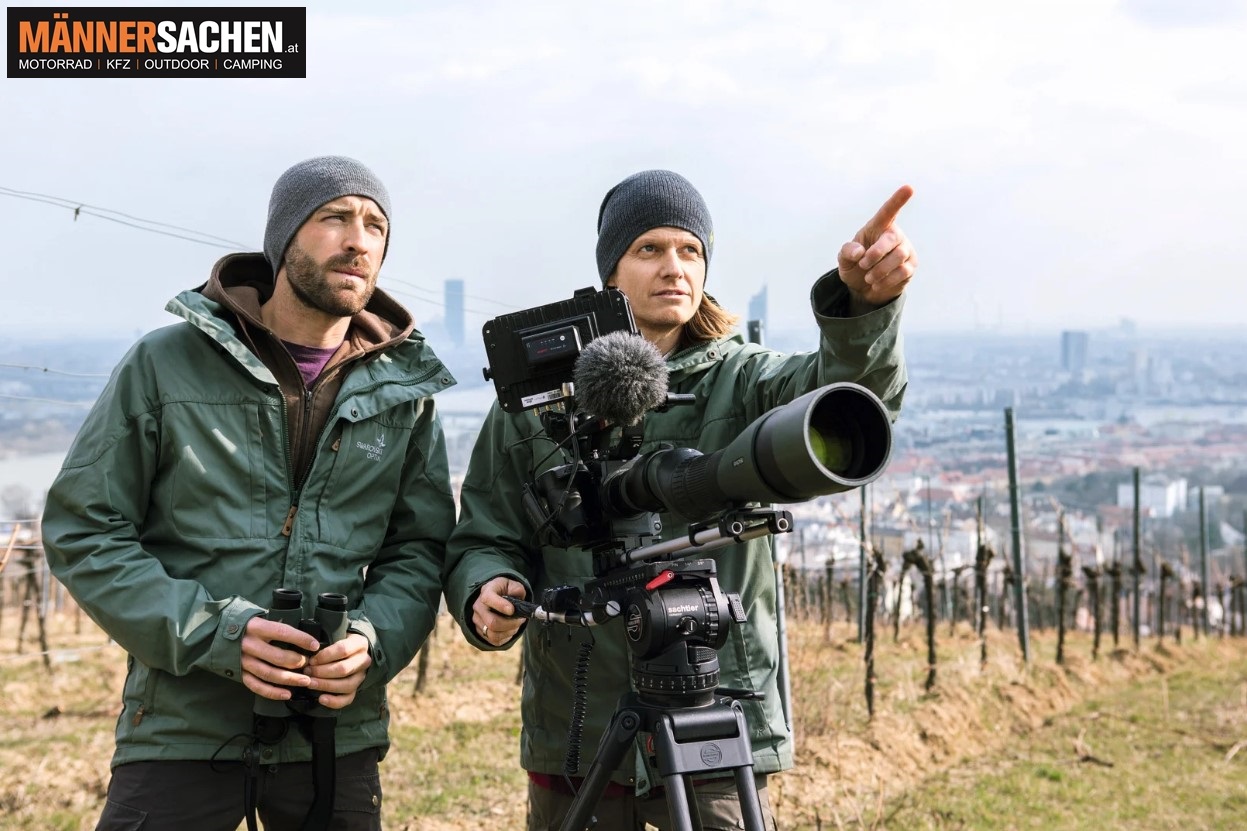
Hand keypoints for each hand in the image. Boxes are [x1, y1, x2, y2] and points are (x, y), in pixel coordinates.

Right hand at [240, 616, 320, 700]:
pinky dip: (272, 692)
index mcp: (256, 627)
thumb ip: (277, 627)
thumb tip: (303, 637)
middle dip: (297, 662)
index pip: (282, 632)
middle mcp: (249, 644)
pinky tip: (287, 694)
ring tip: (305, 681)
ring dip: (289, 679)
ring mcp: (243, 661)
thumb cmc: (247, 626)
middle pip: (277, 657)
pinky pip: (256, 686)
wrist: (218, 634)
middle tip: (309, 664)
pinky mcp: (240, 674)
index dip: (301, 639)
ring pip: (269, 674)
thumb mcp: (260, 619)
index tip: (315, 645)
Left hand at [305, 633, 372, 708]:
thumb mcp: (337, 634)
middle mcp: (364, 660)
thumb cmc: (339, 641)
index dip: (325, 656)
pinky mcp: (357, 688)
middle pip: (343, 669)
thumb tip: (308, 648)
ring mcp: (361, 676)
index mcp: (360, 643)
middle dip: (322, 672)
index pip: (343, 650)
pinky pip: (348, 698)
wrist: (353, 649)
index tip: (311, 660)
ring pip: (346, 685)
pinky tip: (321, 699)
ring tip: (310, 683)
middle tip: (307, 672)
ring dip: (326, 685)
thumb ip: (326, 639)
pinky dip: (334, 701)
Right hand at [472, 576, 526, 645]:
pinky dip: (506, 637)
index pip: (488, 599)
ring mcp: (478, 621)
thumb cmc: (504, 591)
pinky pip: (494, 641)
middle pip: (492, 622)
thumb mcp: (512, 584)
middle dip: (511, 623)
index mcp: (486, 592)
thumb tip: (518, 596)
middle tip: (521, 619)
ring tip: (516, 624)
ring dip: (509, 631)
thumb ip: (517, 589)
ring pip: (493, 634)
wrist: (496, 597)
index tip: (512, 610)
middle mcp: (478, 607)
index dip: (501, 606)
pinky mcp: (481, 632)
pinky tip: (510, 629)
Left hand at [837, 185, 917, 307]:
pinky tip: (876, 284)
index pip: (888, 211)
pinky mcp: (910, 266)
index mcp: (878, 227)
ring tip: (868, 277)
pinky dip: (886, 280)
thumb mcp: (844, 259)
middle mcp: (895, 235)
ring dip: (879, 269)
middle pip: (892, 238)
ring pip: (898, 256)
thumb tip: (860, 252)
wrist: (863, 288)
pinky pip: (902, 271)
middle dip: (876, 253)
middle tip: (863, 265)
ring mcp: (905, 250)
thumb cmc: (855, 266)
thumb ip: (848, 252)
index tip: (909, 188)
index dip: (898, 200)